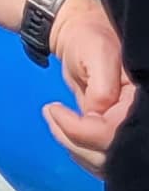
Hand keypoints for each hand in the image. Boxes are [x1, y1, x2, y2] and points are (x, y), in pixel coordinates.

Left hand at [40, 0, 135, 173]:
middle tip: (53, 116)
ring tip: (54, 118)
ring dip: (74, 146)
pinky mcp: (111, 129)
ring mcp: (124, 125)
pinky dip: (76, 146)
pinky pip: (97, 152)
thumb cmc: (89, 36)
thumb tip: (95, 118)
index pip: (115, 133)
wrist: (78, 32)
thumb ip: (101, 90)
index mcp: (139, 100)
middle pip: (109, 153)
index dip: (85, 131)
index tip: (55, 110)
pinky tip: (60, 126)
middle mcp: (135, 117)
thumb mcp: (97, 54)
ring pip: (102, 158)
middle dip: (76, 141)